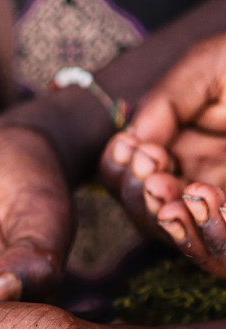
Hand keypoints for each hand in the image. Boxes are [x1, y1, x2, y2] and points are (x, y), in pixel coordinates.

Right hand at [101, 33, 225, 276]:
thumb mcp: (208, 70)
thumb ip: (162, 104)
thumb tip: (128, 148)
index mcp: (182, 153)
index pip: (129, 180)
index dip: (121, 173)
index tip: (139, 151)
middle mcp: (198, 185)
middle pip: (147, 216)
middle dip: (141, 200)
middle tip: (154, 176)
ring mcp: (224, 209)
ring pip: (184, 240)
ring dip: (170, 221)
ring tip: (175, 194)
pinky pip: (224, 251)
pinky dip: (212, 233)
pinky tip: (207, 200)